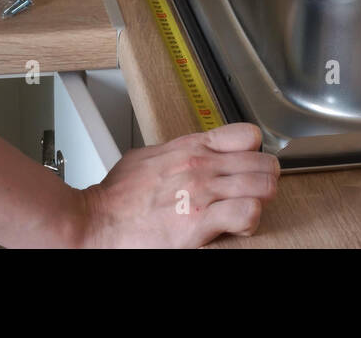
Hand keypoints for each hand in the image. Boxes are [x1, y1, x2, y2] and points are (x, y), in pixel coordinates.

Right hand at [75, 123, 279, 247]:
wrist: (96, 222)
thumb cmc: (117, 197)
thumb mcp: (148, 157)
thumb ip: (177, 152)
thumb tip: (189, 153)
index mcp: (191, 147)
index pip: (247, 135)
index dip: (255, 152)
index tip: (251, 165)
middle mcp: (201, 165)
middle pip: (263, 163)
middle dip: (264, 179)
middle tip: (255, 192)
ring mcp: (203, 192)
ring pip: (263, 186)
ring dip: (261, 200)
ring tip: (248, 210)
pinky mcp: (200, 221)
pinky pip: (247, 213)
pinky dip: (250, 221)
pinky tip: (239, 226)